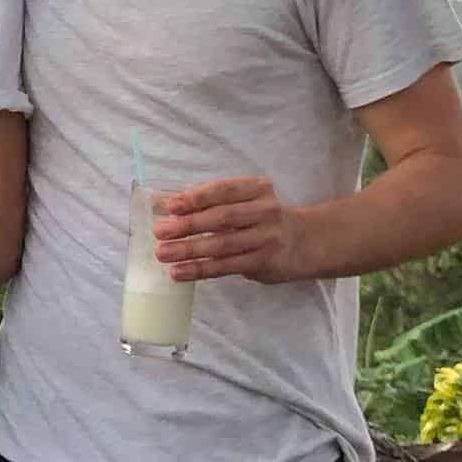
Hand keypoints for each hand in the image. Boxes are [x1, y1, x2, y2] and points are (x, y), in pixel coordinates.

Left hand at [154, 177, 307, 283]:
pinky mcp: (265, 261)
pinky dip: (200, 269)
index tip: (171, 206)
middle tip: (160, 232)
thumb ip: (203, 200)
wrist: (303, 241)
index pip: (224, 190)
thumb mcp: (239, 201)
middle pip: (222, 218)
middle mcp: (266, 211)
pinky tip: (178, 272)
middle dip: (188, 225)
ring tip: (163, 254)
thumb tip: (158, 202)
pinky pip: (226, 266)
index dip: (196, 197)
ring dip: (189, 250)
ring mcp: (267, 237)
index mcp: (257, 188)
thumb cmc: (258, 217)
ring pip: (223, 245)